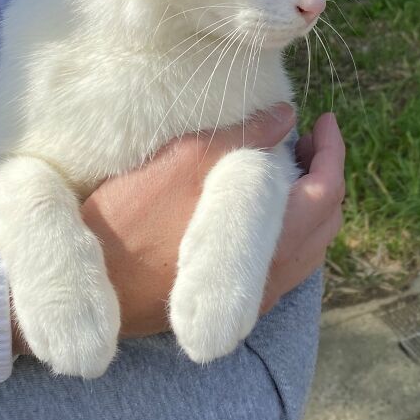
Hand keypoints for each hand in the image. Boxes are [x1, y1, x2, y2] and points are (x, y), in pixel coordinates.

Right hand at [11, 105, 344, 351]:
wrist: (86, 293)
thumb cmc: (129, 226)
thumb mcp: (181, 164)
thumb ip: (240, 136)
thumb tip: (285, 114)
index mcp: (271, 243)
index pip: (328, 192)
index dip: (333, 151)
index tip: (324, 119)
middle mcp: (273, 278)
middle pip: (326, 221)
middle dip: (324, 173)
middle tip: (305, 138)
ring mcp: (255, 297)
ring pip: (307, 245)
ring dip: (307, 200)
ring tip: (284, 164)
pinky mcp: (233, 305)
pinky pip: (283, 261)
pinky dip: (287, 225)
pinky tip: (256, 204)